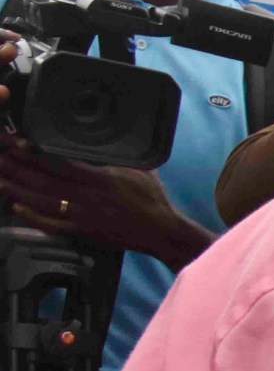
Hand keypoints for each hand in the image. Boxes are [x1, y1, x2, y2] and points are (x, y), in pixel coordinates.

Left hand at [0, 65, 212, 266]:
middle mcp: (86, 196)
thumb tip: (106, 139)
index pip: (60, 162)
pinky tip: (16, 207)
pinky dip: (32, 216)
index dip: (35, 152)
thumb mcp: (139, 169)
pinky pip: (51, 224)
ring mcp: (81, 215)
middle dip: (16, 167)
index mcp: (99, 178)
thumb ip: (118, 156)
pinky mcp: (81, 230)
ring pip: (40, 200)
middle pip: (43, 180)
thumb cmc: (152, 198)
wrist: (160, 231)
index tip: (17, 142)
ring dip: (16, 189)